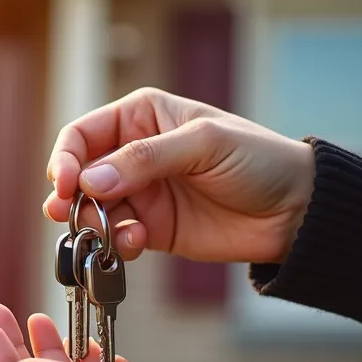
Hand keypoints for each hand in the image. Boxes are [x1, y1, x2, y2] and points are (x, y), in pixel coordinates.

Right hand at [45, 87, 315, 264]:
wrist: (296, 211)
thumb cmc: (258, 160)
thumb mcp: (203, 145)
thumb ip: (144, 159)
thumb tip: (89, 181)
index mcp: (141, 117)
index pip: (81, 135)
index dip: (65, 159)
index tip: (65, 185)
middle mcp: (133, 154)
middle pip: (78, 176)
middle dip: (69, 197)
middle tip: (68, 215)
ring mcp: (140, 194)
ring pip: (90, 211)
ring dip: (92, 224)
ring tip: (109, 234)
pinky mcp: (151, 229)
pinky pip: (115, 237)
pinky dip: (115, 244)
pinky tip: (135, 243)